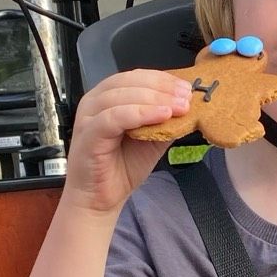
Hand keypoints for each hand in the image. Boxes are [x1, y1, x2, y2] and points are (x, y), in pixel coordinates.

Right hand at [64, 70, 195, 217]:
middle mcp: (95, 101)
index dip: (163, 79)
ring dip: (154, 99)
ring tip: (179, 107)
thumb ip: (165, 120)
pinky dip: (140, 114)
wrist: (100, 199)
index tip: (187, 87)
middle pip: (129, 81)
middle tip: (187, 97)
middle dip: (162, 87)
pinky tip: (162, 116)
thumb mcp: (152, 139)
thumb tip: (189, 105)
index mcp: (109, 97)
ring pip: (122, 96)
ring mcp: (89, 116)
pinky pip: (114, 117)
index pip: (136, 76)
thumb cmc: (122, 168)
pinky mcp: (87, 134)